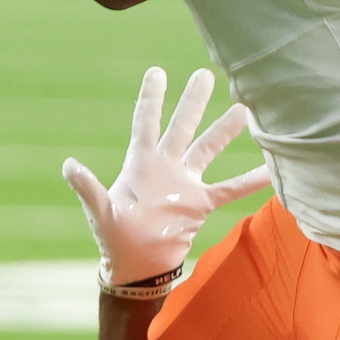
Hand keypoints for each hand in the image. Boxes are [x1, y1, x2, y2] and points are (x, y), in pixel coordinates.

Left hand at [63, 67, 271, 295]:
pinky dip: (250, 180)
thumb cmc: (114, 239)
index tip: (157, 71)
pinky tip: (271, 168)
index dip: (151, 97)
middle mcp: (166, 166)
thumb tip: (68, 165)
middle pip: (182, 125)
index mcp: (140, 164)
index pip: (146, 122)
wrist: (137, 267)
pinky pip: (230, 188)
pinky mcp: (200, 204)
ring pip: (208, 148)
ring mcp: (185, 183)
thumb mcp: (100, 212)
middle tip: (205, 73)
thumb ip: (88, 189)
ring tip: (245, 109)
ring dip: (225, 130)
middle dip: (193, 100)